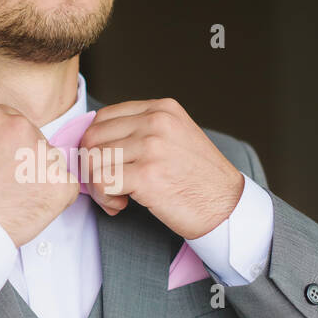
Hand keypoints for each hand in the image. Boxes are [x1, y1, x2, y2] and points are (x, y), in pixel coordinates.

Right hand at [0, 102, 78, 247]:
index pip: (11, 122)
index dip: (7, 146)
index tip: (0, 164)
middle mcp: (20, 127)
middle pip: (34, 140)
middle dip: (25, 161)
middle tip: (7, 185)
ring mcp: (44, 154)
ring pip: (51, 162)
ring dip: (41, 178)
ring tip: (18, 199)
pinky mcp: (60, 182)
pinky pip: (68, 187)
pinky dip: (56, 200)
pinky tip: (34, 210)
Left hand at [77, 98, 244, 239]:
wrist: (226, 207)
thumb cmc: (199, 180)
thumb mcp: (175, 138)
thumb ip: (142, 131)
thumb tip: (96, 142)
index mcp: (161, 109)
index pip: (104, 116)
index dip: (96, 144)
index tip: (106, 164)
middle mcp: (156, 122)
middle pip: (93, 137)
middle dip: (91, 165)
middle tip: (107, 185)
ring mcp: (152, 147)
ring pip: (93, 160)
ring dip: (97, 185)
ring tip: (117, 197)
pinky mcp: (147, 175)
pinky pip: (102, 182)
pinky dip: (104, 198)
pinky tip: (121, 204)